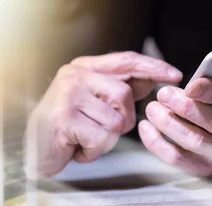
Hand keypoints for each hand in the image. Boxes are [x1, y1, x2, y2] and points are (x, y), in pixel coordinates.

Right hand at [24, 52, 181, 177]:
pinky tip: (78, 146)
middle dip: (122, 119)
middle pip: (125, 94)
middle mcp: (75, 75)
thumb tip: (153, 77)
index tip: (175, 75)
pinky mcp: (64, 118)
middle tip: (102, 128)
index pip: (127, 60)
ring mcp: (68, 95)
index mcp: (85, 67)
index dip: (153, 66)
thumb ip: (122, 88)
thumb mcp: (96, 101)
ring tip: (86, 137)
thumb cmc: (68, 125)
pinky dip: (94, 150)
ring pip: (115, 120)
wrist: (36, 149)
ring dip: (107, 138)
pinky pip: (101, 138)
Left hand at [139, 52, 211, 174]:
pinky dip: (157, 144)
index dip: (211, 91)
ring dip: (169, 124)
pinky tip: (146, 126)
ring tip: (152, 107)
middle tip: (163, 94)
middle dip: (186, 108)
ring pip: (194, 142)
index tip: (190, 84)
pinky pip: (177, 159)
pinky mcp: (203, 169)